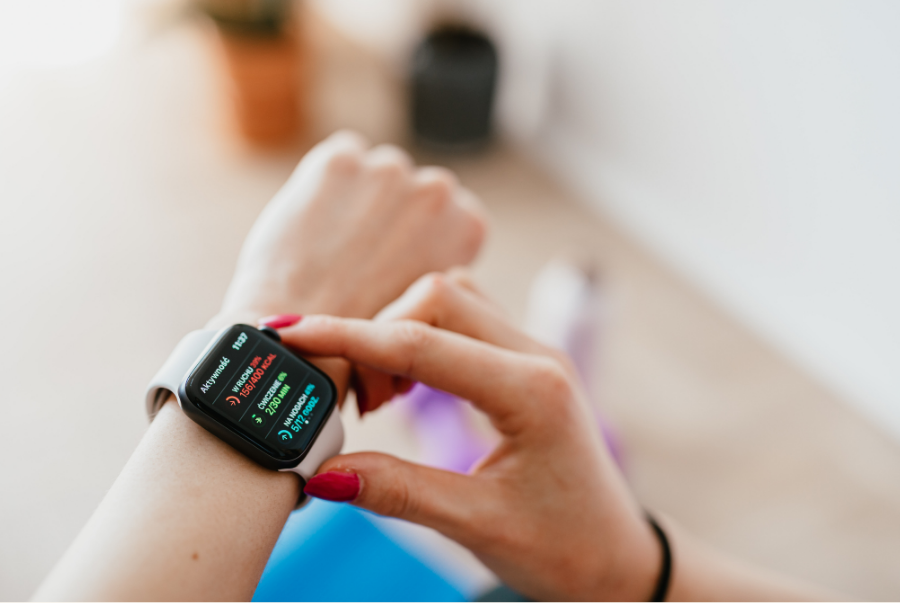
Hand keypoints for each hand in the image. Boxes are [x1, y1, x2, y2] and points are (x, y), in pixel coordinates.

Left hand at [212, 130, 486, 326]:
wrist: (307, 346)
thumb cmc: (366, 343)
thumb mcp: (431, 306)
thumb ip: (435, 265)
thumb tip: (418, 253)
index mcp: (470, 226)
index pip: (449, 213)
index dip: (418, 239)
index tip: (395, 263)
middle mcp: (438, 190)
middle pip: (412, 188)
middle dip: (389, 213)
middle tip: (359, 258)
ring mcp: (390, 169)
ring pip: (375, 171)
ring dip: (359, 196)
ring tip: (331, 248)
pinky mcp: (341, 160)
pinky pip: (338, 159)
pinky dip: (325, 184)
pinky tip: (313, 227)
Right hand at [276, 272, 661, 600]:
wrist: (617, 558)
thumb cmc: (565, 548)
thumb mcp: (477, 526)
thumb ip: (399, 491)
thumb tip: (323, 473)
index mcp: (530, 391)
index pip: (421, 342)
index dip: (348, 336)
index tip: (291, 335)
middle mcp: (535, 357)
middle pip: (437, 297)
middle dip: (376, 332)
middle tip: (354, 400)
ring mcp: (533, 355)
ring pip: (452, 299)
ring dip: (401, 329)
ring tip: (380, 395)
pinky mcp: (524, 364)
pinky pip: (467, 320)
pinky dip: (424, 336)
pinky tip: (408, 383)